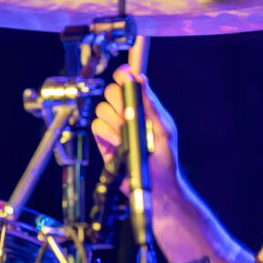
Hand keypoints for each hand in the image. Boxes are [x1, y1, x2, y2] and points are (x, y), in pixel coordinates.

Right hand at [91, 65, 180, 196]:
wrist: (155, 186)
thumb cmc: (165, 158)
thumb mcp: (163, 129)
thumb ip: (151, 105)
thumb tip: (142, 79)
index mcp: (143, 107)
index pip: (129, 83)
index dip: (124, 76)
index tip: (124, 76)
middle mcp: (127, 114)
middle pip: (111, 91)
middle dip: (118, 100)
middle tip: (128, 114)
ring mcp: (114, 127)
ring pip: (102, 108)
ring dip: (114, 120)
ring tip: (126, 135)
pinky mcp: (104, 141)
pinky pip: (96, 126)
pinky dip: (106, 132)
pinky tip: (118, 142)